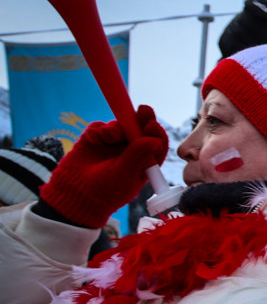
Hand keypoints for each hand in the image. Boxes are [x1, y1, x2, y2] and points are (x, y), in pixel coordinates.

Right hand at [39, 105, 167, 227]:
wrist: (73, 194)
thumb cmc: (104, 191)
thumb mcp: (123, 174)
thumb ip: (137, 155)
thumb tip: (155, 140)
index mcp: (144, 163)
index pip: (155, 143)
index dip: (155, 132)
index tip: (152, 124)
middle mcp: (131, 152)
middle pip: (140, 129)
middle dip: (142, 118)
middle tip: (143, 109)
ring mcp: (113, 144)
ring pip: (120, 126)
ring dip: (115, 128)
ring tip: (107, 138)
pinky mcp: (95, 139)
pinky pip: (100, 126)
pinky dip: (97, 131)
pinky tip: (92, 141)